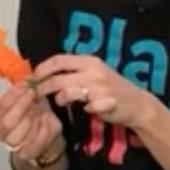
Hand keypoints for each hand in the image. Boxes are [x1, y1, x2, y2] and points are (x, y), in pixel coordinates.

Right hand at [0, 82, 62, 160]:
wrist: (47, 135)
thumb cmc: (37, 114)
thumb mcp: (32, 99)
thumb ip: (27, 90)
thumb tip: (30, 76)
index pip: (0, 107)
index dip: (12, 95)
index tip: (26, 84)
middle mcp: (2, 133)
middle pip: (7, 122)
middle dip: (21, 106)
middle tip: (33, 94)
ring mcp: (13, 145)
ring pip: (17, 135)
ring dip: (31, 120)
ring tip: (42, 109)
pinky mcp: (26, 154)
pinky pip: (33, 145)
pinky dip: (42, 132)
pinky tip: (48, 120)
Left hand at [33, 54, 158, 128]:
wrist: (137, 103)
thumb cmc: (110, 88)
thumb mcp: (93, 73)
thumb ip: (73, 72)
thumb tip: (46, 73)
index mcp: (89, 61)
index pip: (59, 60)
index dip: (42, 68)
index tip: (33, 77)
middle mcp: (94, 71)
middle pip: (58, 78)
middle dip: (43, 87)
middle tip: (37, 94)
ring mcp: (101, 87)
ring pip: (68, 92)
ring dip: (60, 99)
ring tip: (60, 102)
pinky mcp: (107, 103)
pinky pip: (87, 107)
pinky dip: (84, 109)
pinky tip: (86, 109)